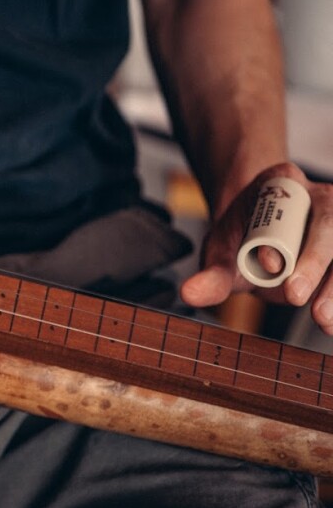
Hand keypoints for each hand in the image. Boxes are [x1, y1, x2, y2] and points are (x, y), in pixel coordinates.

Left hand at [181, 163, 332, 333]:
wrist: (254, 240)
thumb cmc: (238, 241)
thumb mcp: (221, 255)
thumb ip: (211, 276)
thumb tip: (189, 293)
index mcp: (285, 182)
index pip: (295, 206)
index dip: (291, 238)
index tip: (272, 268)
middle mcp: (321, 198)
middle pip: (331, 226)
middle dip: (315, 263)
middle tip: (296, 297)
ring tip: (324, 321)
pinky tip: (331, 324)